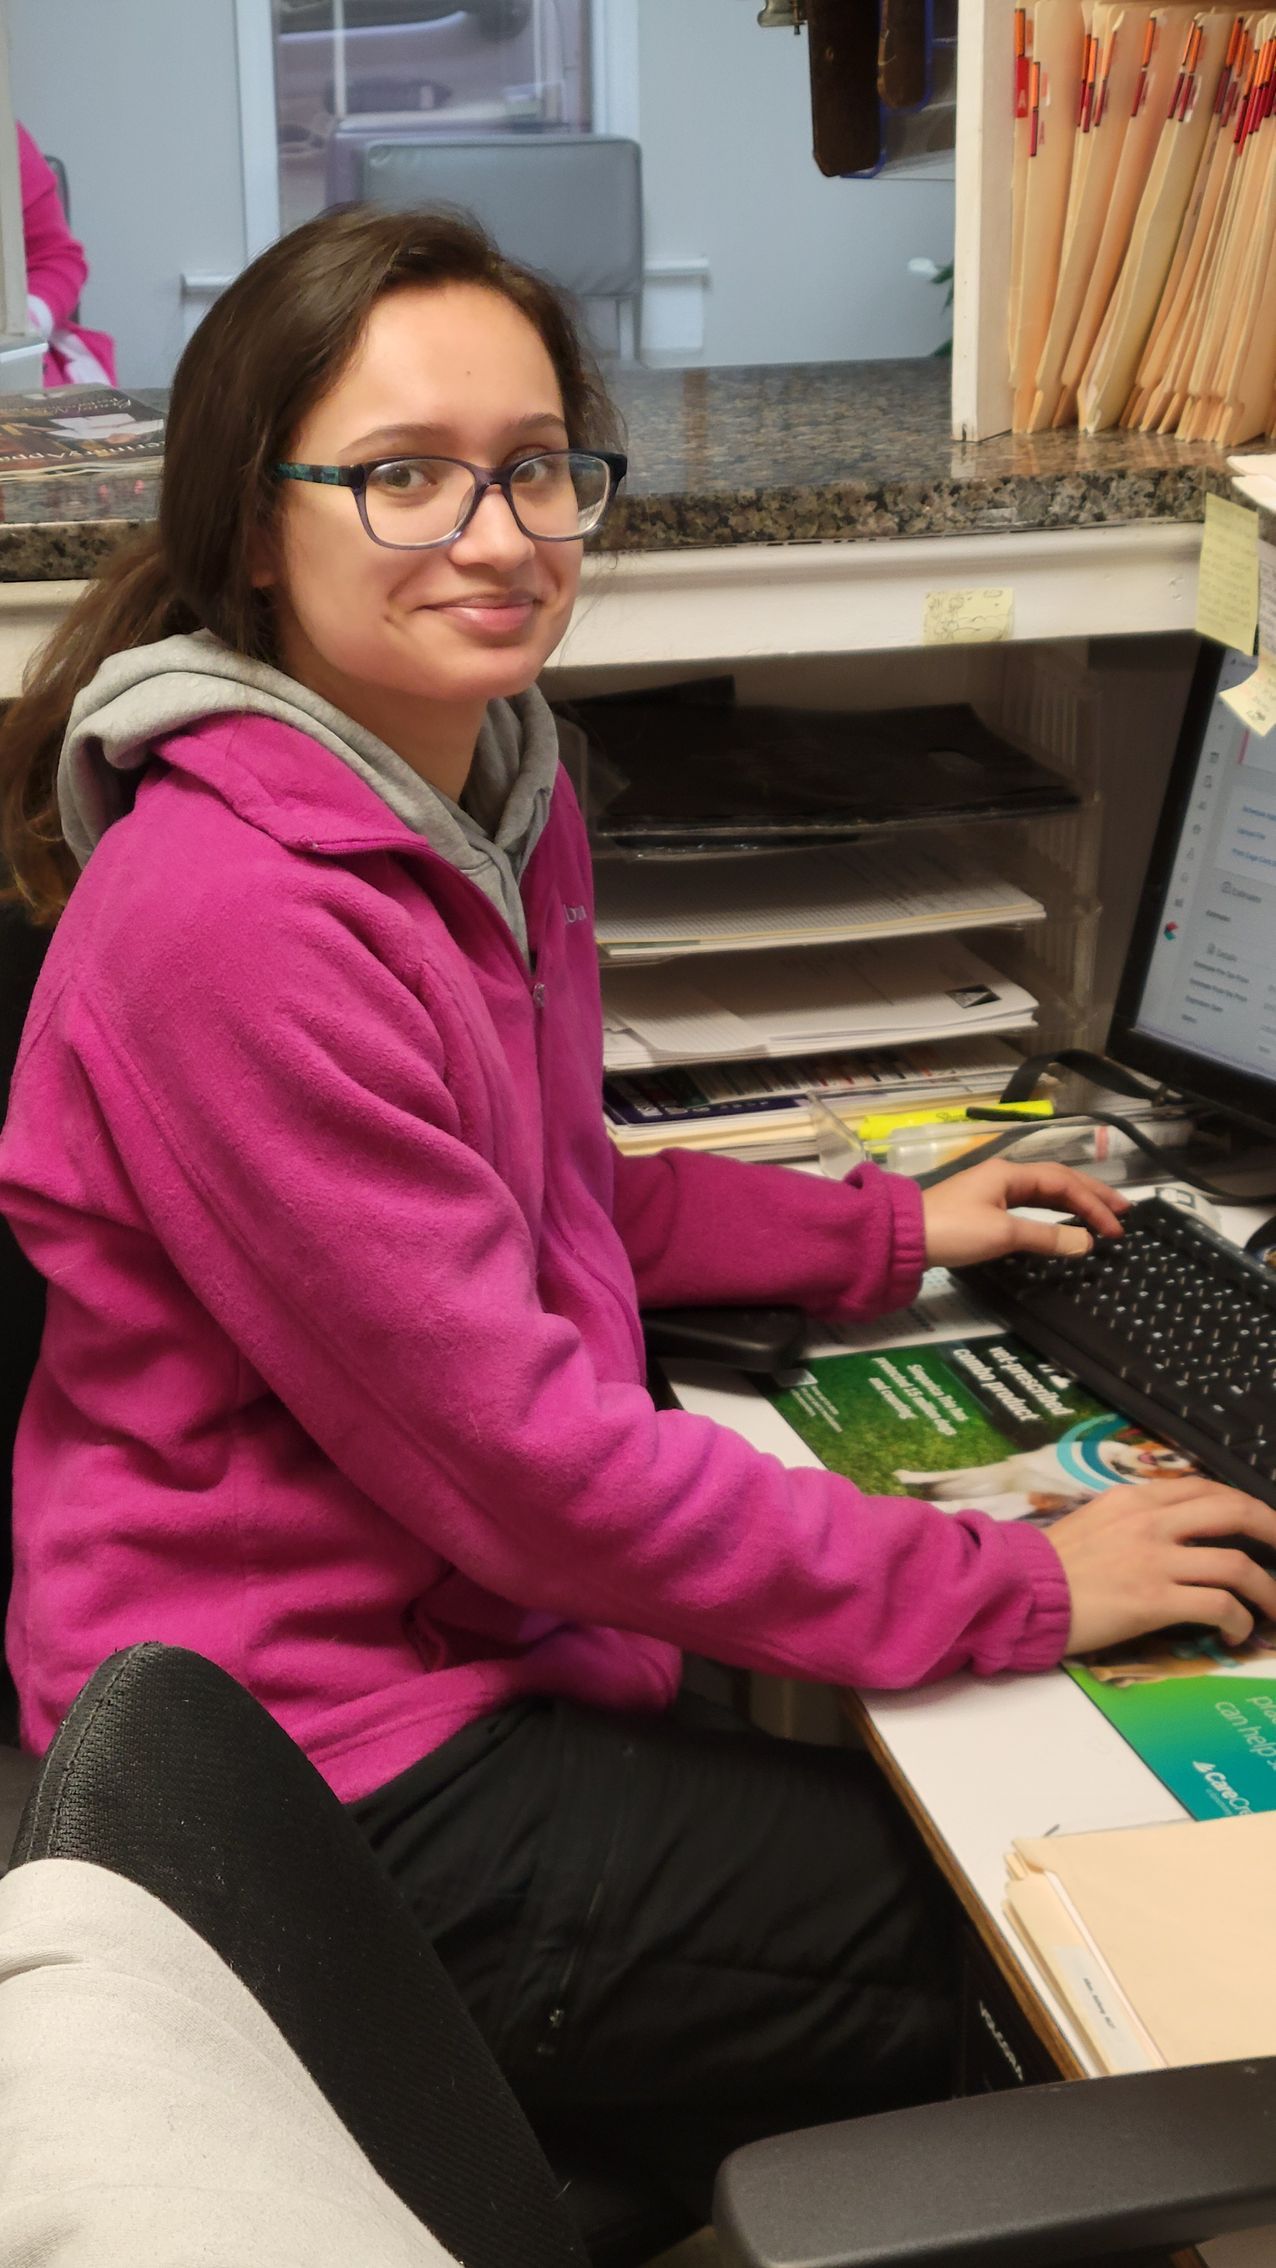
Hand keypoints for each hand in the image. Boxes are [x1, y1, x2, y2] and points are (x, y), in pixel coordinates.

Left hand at [919, 1158, 1129, 1269]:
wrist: (903, 1237)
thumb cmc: (952, 1230)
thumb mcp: (1002, 1234)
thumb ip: (1046, 1237)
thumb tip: (1085, 1242)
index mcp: (1010, 1174)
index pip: (1063, 1182)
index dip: (1094, 1203)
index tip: (1116, 1227)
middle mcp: (1004, 1176)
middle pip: (1057, 1181)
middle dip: (1091, 1195)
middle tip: (1123, 1212)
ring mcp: (993, 1190)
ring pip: (1043, 1192)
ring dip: (1073, 1203)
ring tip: (1100, 1216)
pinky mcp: (983, 1208)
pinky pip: (1028, 1205)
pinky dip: (1051, 1213)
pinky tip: (1061, 1222)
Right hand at [1047, 1478, 1275, 1652]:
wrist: (1019, 1591)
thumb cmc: (1050, 1563)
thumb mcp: (1093, 1520)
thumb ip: (1134, 1518)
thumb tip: (1170, 1531)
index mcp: (1135, 1497)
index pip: (1205, 1488)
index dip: (1244, 1503)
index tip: (1259, 1523)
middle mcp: (1151, 1521)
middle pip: (1235, 1513)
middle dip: (1273, 1531)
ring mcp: (1155, 1559)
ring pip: (1237, 1565)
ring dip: (1267, 1591)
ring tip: (1273, 1610)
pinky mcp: (1154, 1600)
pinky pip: (1218, 1605)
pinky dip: (1238, 1621)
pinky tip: (1235, 1634)